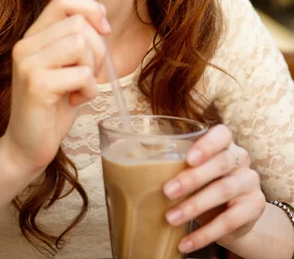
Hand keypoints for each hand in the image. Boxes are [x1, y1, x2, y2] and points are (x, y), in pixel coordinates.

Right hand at [3, 0, 109, 174]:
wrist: (27, 146)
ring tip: (81, 87)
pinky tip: (76, 101)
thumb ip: (76, 40)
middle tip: (88, 74)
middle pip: (78, 24)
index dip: (90, 9)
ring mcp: (29, 63)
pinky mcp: (37, 84)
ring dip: (92, 69)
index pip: (63, 0)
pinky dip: (90, 90)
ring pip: (81, 44)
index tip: (103, 30)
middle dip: (97, 49)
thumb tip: (101, 18)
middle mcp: (26, 45)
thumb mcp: (65, 66)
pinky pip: (81, 74)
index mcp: (33, 36)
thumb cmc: (52, 106)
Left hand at [163, 124, 265, 254]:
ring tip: (170, 218)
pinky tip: (186, 243)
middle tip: (167, 191)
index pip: (222, 134)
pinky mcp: (254, 207)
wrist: (234, 213)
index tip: (188, 158)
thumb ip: (169, 160)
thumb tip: (122, 149)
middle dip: (192, 178)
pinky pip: (230, 221)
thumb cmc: (203, 183)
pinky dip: (205, 234)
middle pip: (221, 163)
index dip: (207, 144)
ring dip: (194, 206)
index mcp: (224, 143)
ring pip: (224, 190)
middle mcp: (240, 159)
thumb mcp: (190, 170)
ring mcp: (250, 182)